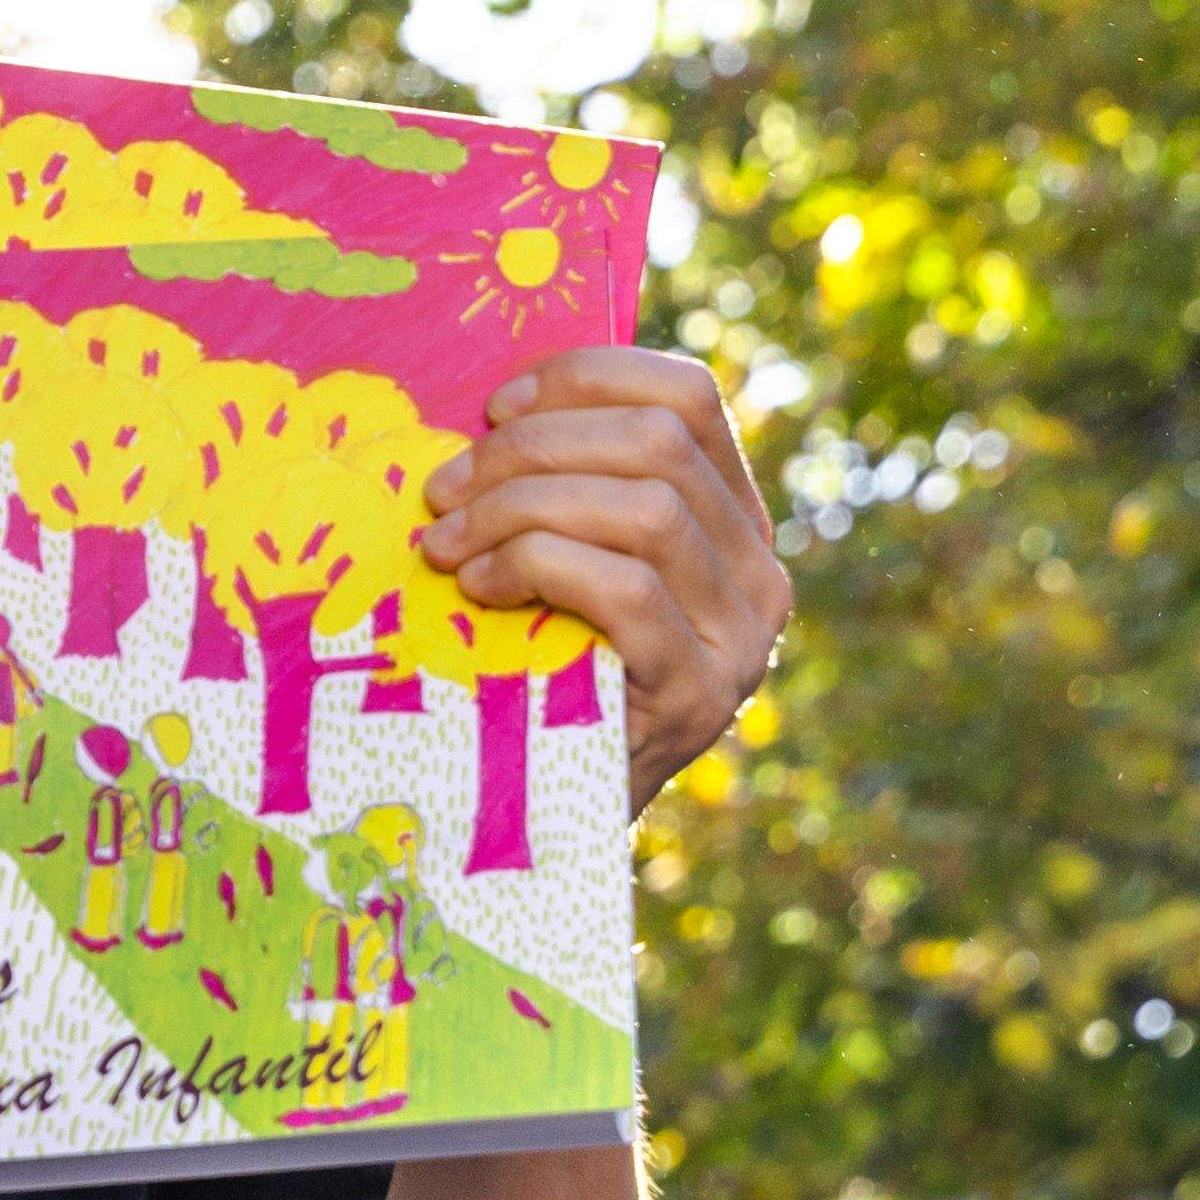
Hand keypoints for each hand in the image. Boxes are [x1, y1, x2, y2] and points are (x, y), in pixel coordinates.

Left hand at [415, 342, 791, 817]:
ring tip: (446, 547)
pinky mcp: (701, 693)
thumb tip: (489, 403)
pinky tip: (479, 591)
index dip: (584, 378)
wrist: (547, 821)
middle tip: (442, 491)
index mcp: (729, 519)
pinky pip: (627, 588)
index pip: (687, 395)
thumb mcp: (557, 561)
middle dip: (530, 449)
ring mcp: (740, 637)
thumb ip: (561, 487)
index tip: (492, 407)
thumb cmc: (534, 673)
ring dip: (520, 509)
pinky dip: (538, 567)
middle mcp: (757, 572)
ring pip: (646, 508)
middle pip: (658, 442)